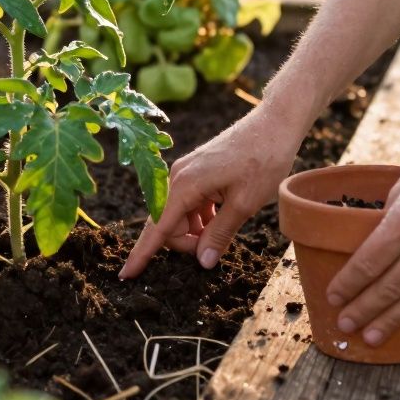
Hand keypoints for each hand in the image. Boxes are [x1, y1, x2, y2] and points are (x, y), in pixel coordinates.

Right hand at [119, 104, 307, 278]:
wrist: (274, 124)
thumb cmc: (264, 160)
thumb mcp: (245, 203)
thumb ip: (220, 234)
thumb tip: (202, 261)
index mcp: (186, 184)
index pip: (157, 228)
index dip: (142, 254)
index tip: (125, 275)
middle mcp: (178, 177)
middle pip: (167, 225)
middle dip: (186, 242)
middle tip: (216, 246)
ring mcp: (186, 173)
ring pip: (178, 216)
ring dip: (195, 230)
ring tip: (225, 227)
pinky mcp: (196, 172)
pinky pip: (189, 204)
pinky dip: (201, 217)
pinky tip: (222, 217)